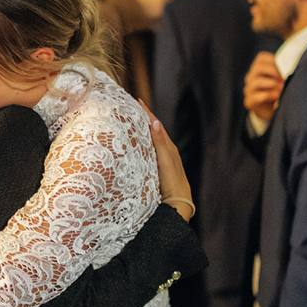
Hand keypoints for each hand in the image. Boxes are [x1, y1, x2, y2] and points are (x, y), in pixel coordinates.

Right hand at [140, 102, 194, 221]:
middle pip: (153, 131)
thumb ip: (160, 143)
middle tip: (130, 108)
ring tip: (130, 122)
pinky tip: (136, 145)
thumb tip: (155, 121)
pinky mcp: (158, 170)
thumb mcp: (166, 162)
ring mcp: (162, 162)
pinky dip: (143, 144)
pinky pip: (149, 151)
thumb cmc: (172, 184)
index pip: (156, 126)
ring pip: (151, 141)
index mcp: (169, 148)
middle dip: (143, 119)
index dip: (147, 113)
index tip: (137, 100)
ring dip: (142, 131)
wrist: (177, 206)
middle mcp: (166, 153)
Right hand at [244, 52, 283, 121]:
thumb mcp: (281, 80)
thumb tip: (294, 67)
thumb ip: (284, 72)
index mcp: (258, 68)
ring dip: (271, 83)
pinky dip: (268, 96)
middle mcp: (251, 77)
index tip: (284, 66)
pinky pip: (255, 97)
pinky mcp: (249, 101)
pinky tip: (277, 97)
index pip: (261, 58)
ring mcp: (248, 89)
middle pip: (258, 67)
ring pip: (255, 82)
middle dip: (273, 71)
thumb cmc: (277, 91)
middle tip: (284, 78)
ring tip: (282, 87)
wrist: (270, 111)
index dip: (273, 60)